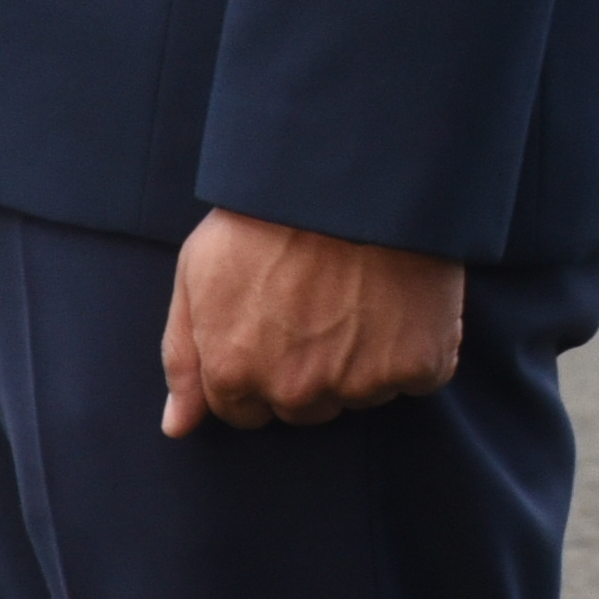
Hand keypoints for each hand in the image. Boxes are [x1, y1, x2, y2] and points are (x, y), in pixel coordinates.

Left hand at [158, 210, 463, 433]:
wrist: (353, 171)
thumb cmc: (268, 211)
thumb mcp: (199, 269)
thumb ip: (183, 354)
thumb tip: (177, 427)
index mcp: (235, 373)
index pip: (244, 412)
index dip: (260, 368)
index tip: (279, 324)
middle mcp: (294, 390)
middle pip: (302, 408)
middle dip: (308, 369)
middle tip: (322, 303)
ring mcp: (358, 382)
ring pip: (360, 395)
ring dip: (363, 361)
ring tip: (364, 293)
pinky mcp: (418, 365)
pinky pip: (421, 376)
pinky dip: (420, 348)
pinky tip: (406, 300)